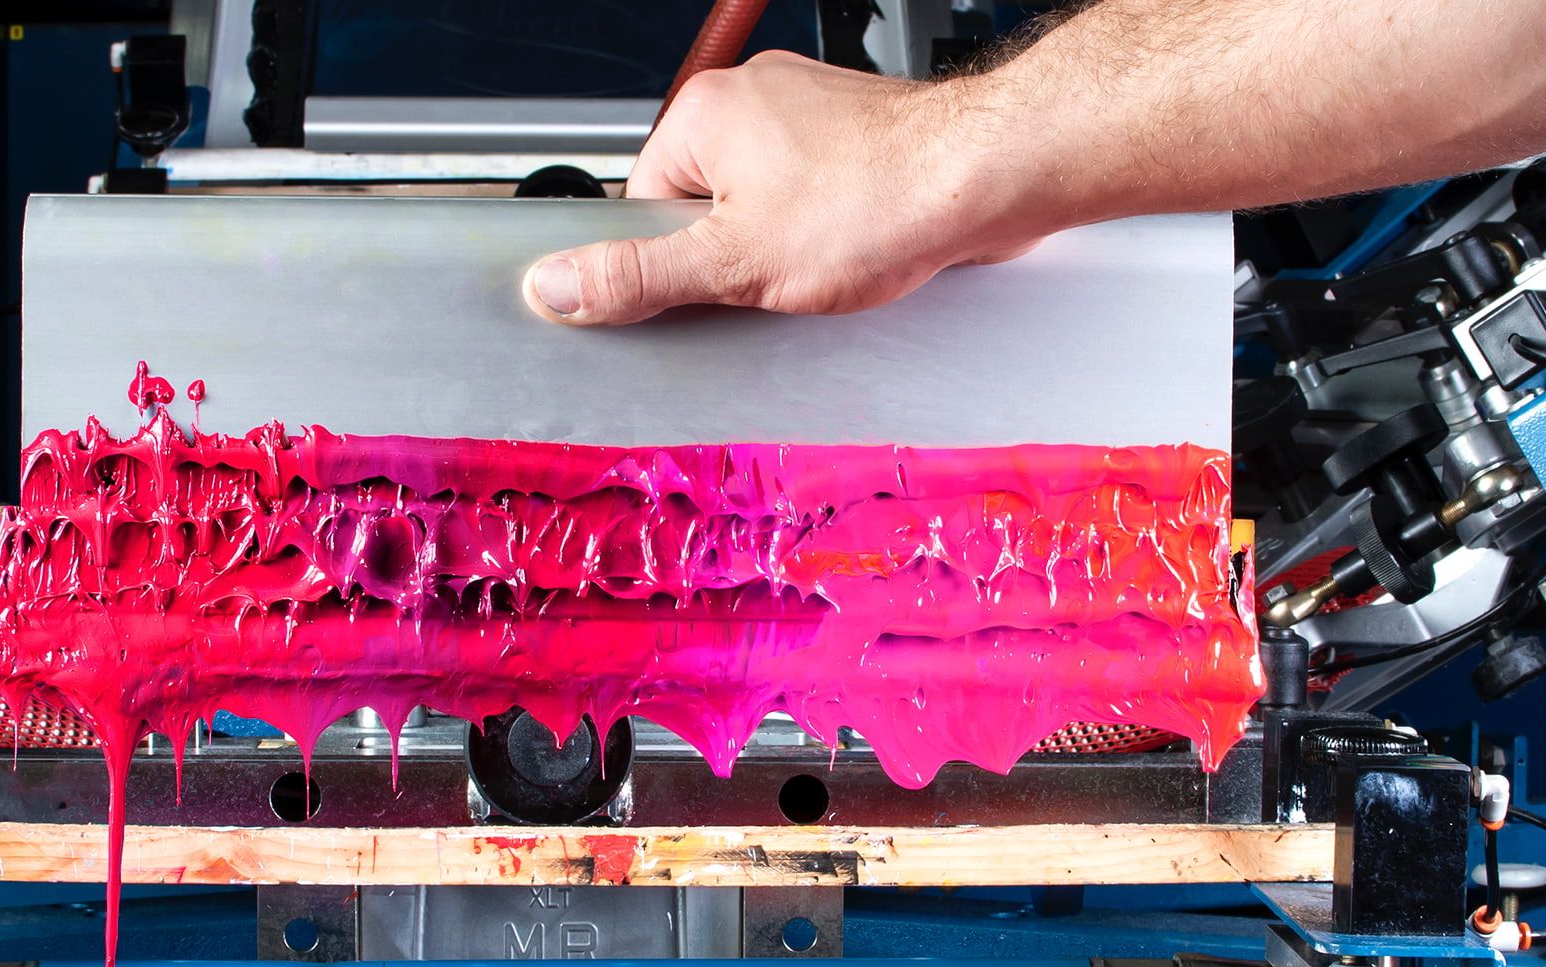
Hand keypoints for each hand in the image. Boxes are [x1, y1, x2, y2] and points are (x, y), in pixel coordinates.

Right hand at [522, 52, 1050, 326]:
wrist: (989, 176)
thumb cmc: (879, 201)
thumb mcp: (735, 265)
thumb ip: (639, 280)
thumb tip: (556, 287)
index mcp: (704, 114)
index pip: (641, 208)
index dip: (671, 263)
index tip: (703, 288)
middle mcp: (752, 99)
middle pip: (700, 208)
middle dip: (732, 258)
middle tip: (771, 283)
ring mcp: (808, 112)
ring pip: (760, 206)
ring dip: (783, 249)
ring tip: (824, 264)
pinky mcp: (854, 136)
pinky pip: (813, 199)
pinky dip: (827, 234)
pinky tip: (854, 253)